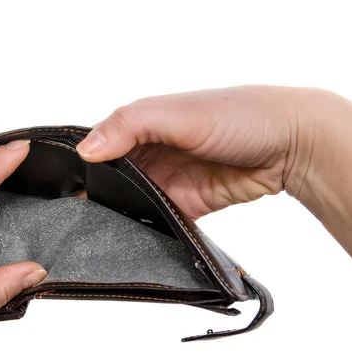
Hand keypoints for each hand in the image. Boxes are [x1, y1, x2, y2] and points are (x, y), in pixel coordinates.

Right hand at [76, 85, 309, 219]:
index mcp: (143, 124)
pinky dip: (143, 229)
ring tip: (92, 231)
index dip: (80, 163)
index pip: (100, 144)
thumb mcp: (178, 113)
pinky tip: (127, 239)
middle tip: (71, 215)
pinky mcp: (186, 205)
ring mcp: (167, 180)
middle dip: (93, 194)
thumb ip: (130, 125)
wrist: (291, 145)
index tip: (60, 185)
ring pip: (129, 202)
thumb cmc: (239, 115)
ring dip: (116, 214)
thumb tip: (85, 149)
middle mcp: (151, 152)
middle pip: (110, 177)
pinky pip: (156, 220)